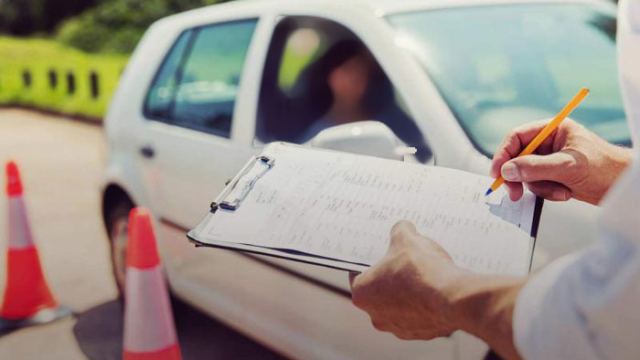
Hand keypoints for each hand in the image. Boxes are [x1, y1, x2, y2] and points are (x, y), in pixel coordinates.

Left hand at [350, 221, 524, 359]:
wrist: (452, 297)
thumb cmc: (421, 270)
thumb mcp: (406, 238)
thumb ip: (400, 231)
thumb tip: (403, 228)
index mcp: (362, 294)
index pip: (358, 274)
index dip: (370, 261)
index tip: (381, 254)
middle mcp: (376, 316)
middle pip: (380, 291)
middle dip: (391, 277)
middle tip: (404, 262)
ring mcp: (399, 328)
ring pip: (400, 305)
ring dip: (409, 293)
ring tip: (424, 275)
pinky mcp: (421, 334)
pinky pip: (420, 315)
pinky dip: (425, 304)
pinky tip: (436, 289)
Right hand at [491, 119, 631, 204]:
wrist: (624, 186)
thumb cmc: (605, 168)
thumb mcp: (567, 166)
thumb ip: (535, 167)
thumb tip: (507, 170)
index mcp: (553, 130)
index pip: (517, 137)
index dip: (504, 154)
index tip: (497, 173)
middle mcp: (549, 143)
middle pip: (518, 157)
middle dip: (518, 176)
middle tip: (514, 193)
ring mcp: (551, 160)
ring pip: (526, 175)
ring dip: (540, 187)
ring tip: (560, 191)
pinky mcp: (554, 176)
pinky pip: (537, 185)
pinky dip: (548, 192)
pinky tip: (565, 193)